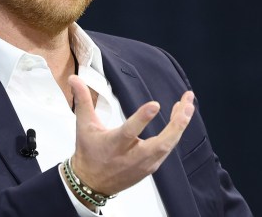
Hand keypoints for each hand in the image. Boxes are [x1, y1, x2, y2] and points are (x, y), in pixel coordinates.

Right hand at [69, 75, 194, 195]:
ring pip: (168, 146)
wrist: (91, 183)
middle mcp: (132, 156)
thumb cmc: (89, 152)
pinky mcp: (151, 167)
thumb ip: (82, 100)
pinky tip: (180, 117)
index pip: (130, 131)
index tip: (155, 105)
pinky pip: (168, 149)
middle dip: (177, 124)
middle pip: (160, 143)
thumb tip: (74, 79)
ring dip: (180, 125)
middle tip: (186, 104)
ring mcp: (144, 163)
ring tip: (187, 104)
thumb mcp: (83, 125)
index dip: (143, 118)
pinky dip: (175, 133)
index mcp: (114, 144)